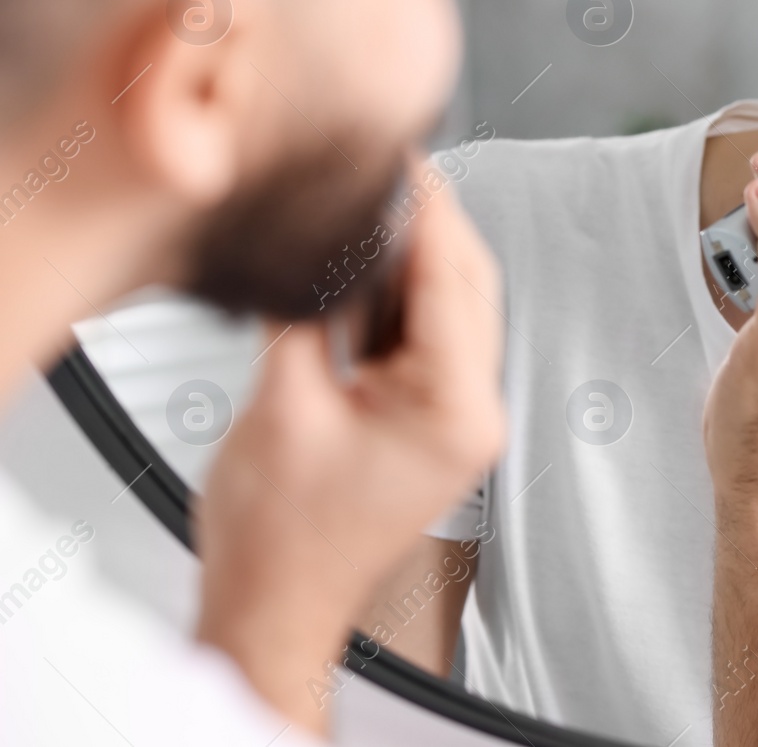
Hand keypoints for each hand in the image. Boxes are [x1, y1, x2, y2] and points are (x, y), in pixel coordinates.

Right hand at [195, 156, 505, 732]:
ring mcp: (460, 421)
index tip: (406, 162)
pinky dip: (402, 303)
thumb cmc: (278, 537)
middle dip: (429, 228)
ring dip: (415, 263)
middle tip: (388, 176)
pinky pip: (432, 341)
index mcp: (454, 409)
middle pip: (468, 287)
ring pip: (454, 309)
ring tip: (366, 219)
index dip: (427, 211)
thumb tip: (333, 239)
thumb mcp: (282, 399)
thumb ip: (315, 308)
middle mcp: (474, 414)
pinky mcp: (435, 424)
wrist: (273, 606)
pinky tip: (363, 277)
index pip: (452, 279)